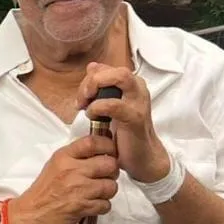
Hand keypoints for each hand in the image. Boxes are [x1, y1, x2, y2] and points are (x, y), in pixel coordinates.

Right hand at [8, 135, 118, 223]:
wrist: (29, 214)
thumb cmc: (43, 191)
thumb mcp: (55, 165)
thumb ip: (75, 156)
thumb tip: (101, 151)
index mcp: (64, 157)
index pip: (93, 142)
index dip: (108, 146)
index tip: (110, 152)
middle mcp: (72, 170)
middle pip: (109, 164)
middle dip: (111, 172)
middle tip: (105, 176)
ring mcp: (78, 189)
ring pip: (111, 186)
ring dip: (108, 191)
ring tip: (97, 193)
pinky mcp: (82, 207)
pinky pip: (105, 204)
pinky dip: (102, 207)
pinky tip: (92, 205)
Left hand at [78, 63, 169, 182]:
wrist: (141, 157)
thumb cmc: (124, 132)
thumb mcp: (109, 105)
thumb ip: (101, 86)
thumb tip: (92, 66)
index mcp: (131, 84)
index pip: (106, 69)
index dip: (90, 79)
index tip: (82, 96)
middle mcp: (138, 88)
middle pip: (115, 69)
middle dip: (93, 80)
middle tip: (83, 98)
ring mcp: (139, 101)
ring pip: (120, 77)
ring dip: (96, 88)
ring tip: (86, 106)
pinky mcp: (135, 117)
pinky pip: (114, 104)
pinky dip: (98, 107)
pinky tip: (92, 116)